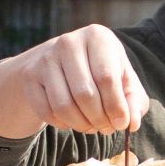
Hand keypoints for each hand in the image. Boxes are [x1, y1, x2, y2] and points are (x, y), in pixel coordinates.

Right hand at [0, 24, 150, 138]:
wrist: (59, 62)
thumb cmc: (100, 71)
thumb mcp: (123, 80)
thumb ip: (134, 101)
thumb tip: (131, 123)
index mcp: (97, 37)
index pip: (107, 78)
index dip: (116, 107)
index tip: (122, 124)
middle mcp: (69, 43)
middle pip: (85, 94)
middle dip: (99, 119)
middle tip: (106, 128)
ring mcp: (46, 58)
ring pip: (64, 106)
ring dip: (81, 125)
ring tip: (91, 126)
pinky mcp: (30, 75)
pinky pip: (47, 111)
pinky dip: (62, 124)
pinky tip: (72, 121)